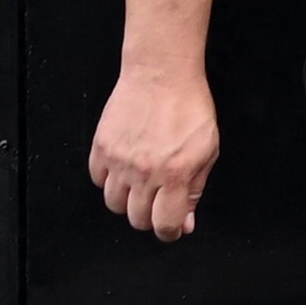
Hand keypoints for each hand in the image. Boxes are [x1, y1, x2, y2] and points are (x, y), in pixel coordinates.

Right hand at [90, 64, 219, 239]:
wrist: (161, 73)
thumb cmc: (189, 107)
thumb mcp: (207, 150)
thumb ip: (195, 190)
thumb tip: (185, 221)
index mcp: (175, 175)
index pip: (165, 225)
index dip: (169, 231)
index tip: (170, 226)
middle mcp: (145, 172)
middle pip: (137, 219)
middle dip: (150, 215)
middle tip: (157, 199)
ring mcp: (120, 160)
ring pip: (114, 203)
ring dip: (127, 199)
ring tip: (139, 182)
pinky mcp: (102, 146)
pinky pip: (97, 179)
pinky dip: (108, 178)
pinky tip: (123, 166)